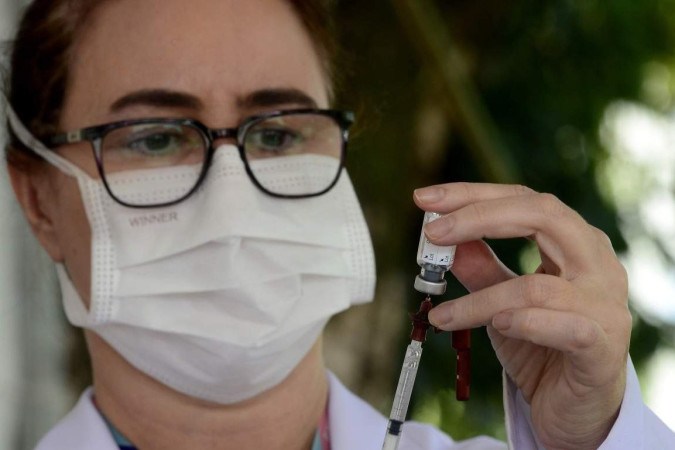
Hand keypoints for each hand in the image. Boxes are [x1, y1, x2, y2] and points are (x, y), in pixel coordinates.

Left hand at [415, 183, 630, 449]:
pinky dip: (523, 323)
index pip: (523, 201)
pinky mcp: (602, 347)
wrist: (578, 409)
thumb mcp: (502, 301)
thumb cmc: (543, 346)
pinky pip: (564, 326)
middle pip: (542, 216)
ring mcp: (605, 304)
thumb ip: (479, 267)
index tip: (425, 199)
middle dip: (478, 217)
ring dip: (480, 298)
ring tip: (442, 313)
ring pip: (536, 284)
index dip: (472, 195)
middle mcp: (597, 264)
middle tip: (431, 232)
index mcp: (574, 243)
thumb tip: (441, 237)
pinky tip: (497, 324)